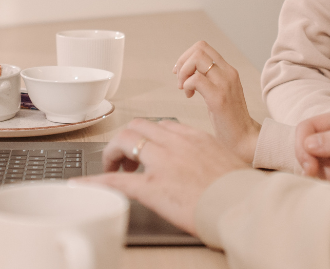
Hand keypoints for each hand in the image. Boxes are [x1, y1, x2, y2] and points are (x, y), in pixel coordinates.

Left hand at [83, 118, 249, 235]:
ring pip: (125, 141)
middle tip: (125, 158)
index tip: (146, 147)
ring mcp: (162, 163)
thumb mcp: (228, 162)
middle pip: (139, 127)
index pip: (163, 125)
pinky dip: (97, 180)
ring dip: (114, 152)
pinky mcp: (153, 187)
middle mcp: (176, 144)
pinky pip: (117, 180)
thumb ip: (211, 159)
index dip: (149, 136)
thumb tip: (207, 169)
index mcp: (195, 137)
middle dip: (127, 139)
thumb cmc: (242, 190)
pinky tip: (85, 184)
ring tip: (113, 166)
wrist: (245, 204)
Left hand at [173, 41, 261, 162]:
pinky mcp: (219, 98)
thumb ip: (208, 79)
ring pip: (197, 59)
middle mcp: (228, 73)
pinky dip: (187, 85)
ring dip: (183, 72)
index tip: (180, 73)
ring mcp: (225, 84)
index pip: (203, 46)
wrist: (244, 138)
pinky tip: (190, 96)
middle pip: (199, 48)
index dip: (186, 56)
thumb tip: (187, 70)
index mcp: (228, 70)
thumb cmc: (228, 119)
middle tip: (180, 81)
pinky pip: (196, 79)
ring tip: (184, 88)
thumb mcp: (219, 92)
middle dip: (182, 62)